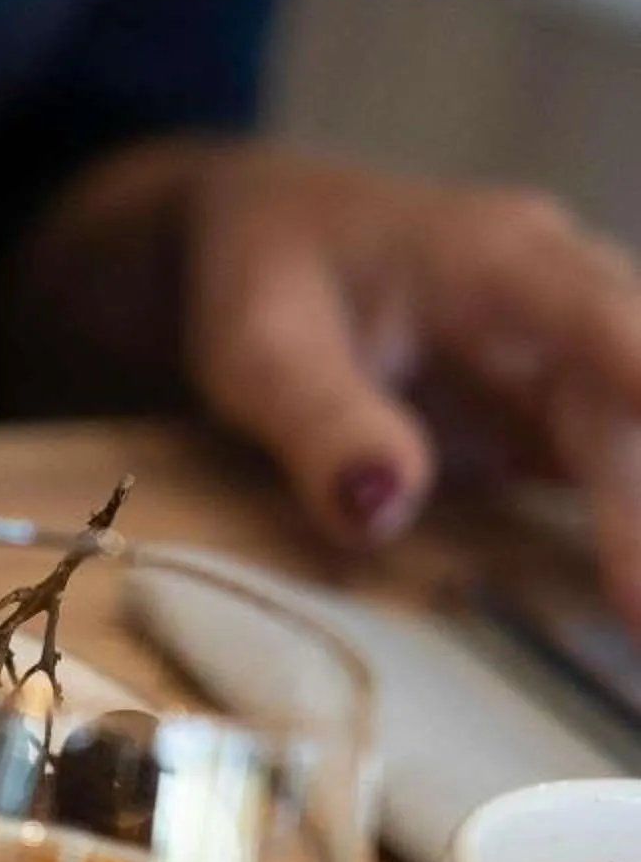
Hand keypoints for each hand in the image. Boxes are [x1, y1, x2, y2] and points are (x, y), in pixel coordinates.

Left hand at [176, 145, 640, 608]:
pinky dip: (630, 531)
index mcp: (497, 262)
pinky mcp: (562, 410)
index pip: (601, 329)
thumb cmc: (259, 280)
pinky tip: (630, 607)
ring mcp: (573, 355)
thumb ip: (319, 422)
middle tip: (640, 618)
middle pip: (640, 404)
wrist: (262, 241)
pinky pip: (623, 465)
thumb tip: (380, 509)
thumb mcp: (258, 351)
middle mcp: (564, 299)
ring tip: (639, 621)